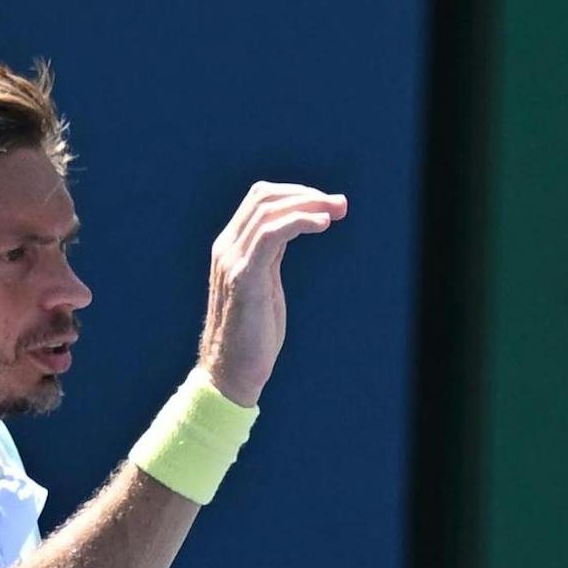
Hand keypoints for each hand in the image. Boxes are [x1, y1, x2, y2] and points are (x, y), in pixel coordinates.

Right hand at [199, 181, 347, 407]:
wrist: (232, 373)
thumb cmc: (252, 336)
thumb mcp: (265, 285)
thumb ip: (271, 257)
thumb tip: (291, 232)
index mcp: (231, 247)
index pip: (260, 200)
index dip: (296, 194)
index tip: (328, 205)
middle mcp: (227, 248)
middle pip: (264, 197)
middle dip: (306, 194)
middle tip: (340, 205)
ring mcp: (232, 261)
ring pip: (267, 210)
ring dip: (308, 205)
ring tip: (336, 211)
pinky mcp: (243, 277)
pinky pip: (270, 234)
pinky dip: (298, 222)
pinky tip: (322, 224)